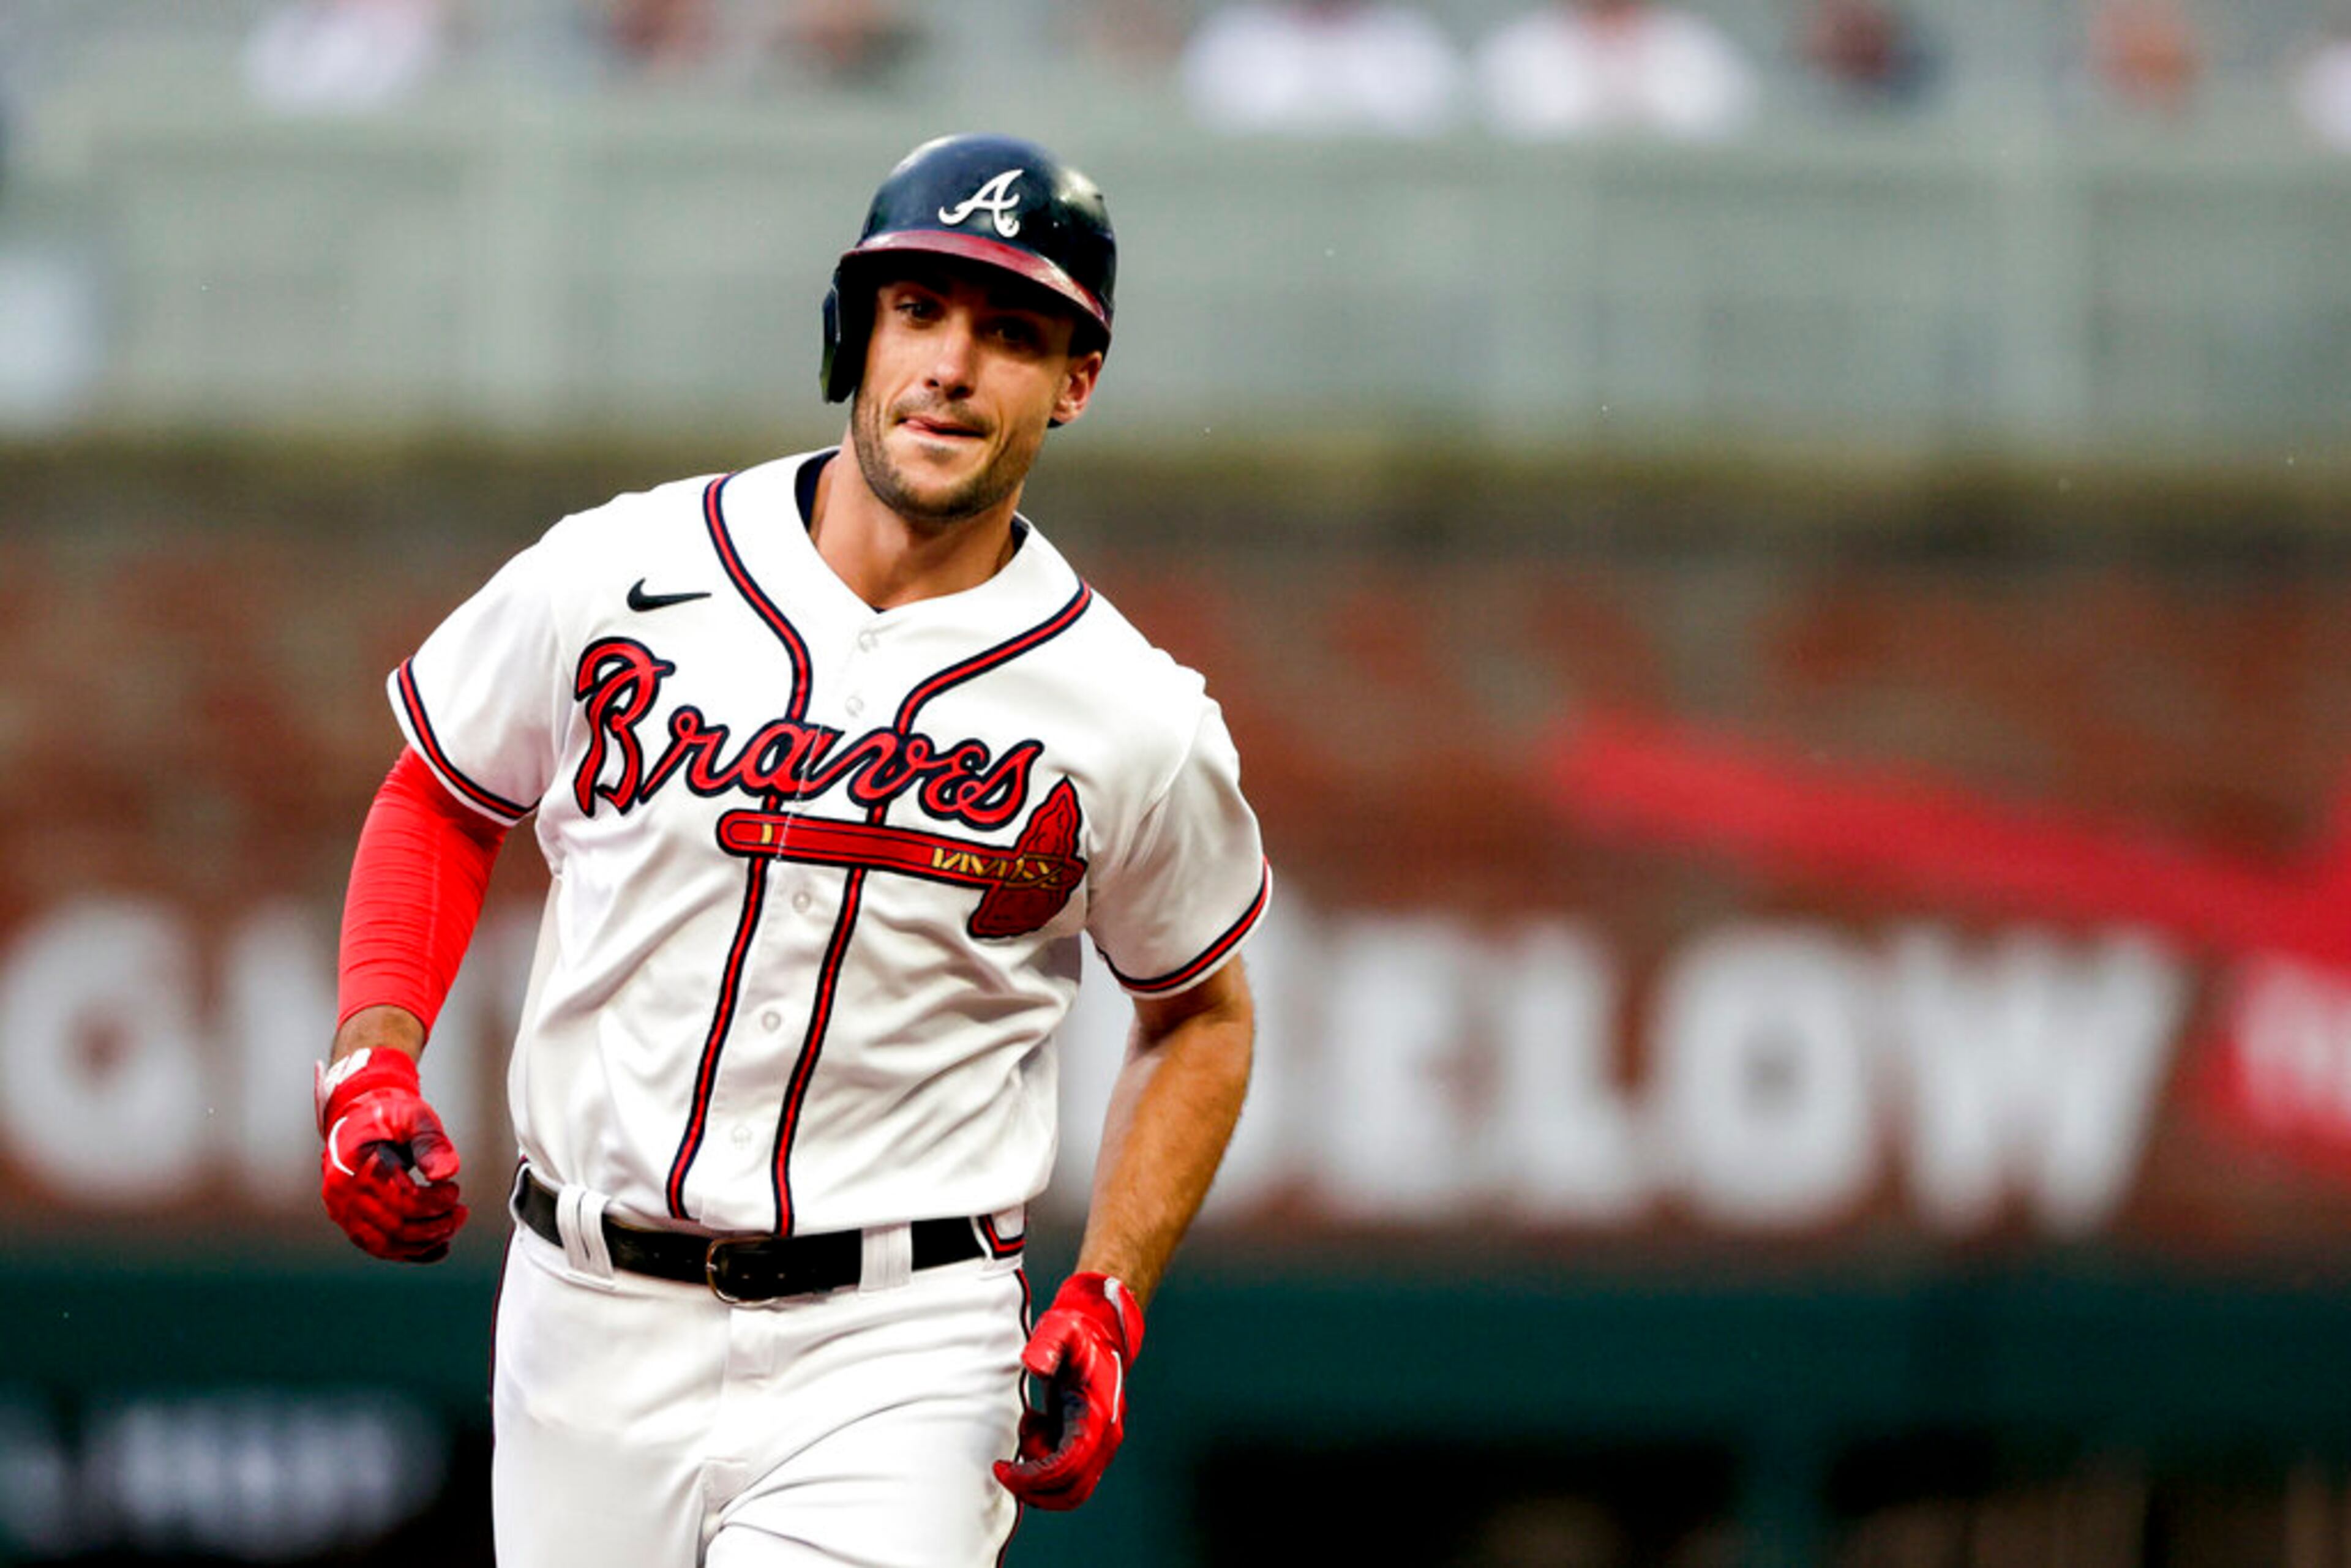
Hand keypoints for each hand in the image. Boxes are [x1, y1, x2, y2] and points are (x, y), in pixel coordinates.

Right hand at [316, 1047, 467, 1262]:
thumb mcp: (414, 1117)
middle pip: (395, 1227)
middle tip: (460, 1212)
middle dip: (436, 1225)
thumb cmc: (388, 1118)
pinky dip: (410, 1252)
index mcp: (358, 1164)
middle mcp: (344, 1192)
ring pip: (386, 1244)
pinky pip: (379, 1248)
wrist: (358, 1121)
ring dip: (425, 1241)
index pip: (402, 1200)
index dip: (435, 1202)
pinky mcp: (349, 1222)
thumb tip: (445, 1173)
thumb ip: (431, 1142)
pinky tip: (437, 1246)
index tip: (454, 1189)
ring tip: (451, 1225)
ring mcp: (342, 1211)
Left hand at [993, 1272, 1144, 1509]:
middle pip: (1071, 1491)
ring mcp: (1101, 1444)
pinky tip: (1036, 1425)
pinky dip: (1045, 1464)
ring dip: (1040, 1480)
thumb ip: (1048, 1343)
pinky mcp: (1092, 1444)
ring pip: (1072, 1490)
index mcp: (1097, 1416)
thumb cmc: (1078, 1332)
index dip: (1032, 1476)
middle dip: (1033, 1489)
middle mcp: (1105, 1437)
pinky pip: (1069, 1476)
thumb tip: (1035, 1364)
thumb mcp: (1061, 1328)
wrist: (1102, 1331)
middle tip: (1003, 1471)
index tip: (1001, 1468)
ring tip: (1025, 1433)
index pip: (1066, 1467)